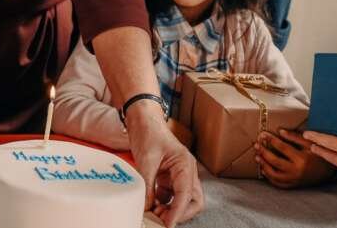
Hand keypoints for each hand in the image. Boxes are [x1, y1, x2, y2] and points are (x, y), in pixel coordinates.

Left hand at [124, 104, 202, 226]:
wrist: (142, 119)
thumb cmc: (148, 133)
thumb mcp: (146, 159)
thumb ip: (148, 185)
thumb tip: (147, 208)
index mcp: (185, 165)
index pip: (186, 195)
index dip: (177, 212)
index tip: (167, 224)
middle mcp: (186, 172)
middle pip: (194, 202)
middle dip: (180, 214)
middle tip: (162, 220)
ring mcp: (178, 176)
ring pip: (183, 201)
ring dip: (171, 211)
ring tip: (153, 214)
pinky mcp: (168, 178)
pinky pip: (170, 197)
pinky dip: (163, 205)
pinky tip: (150, 206)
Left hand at [255, 128, 334, 188]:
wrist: (329, 172)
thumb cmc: (319, 155)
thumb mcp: (310, 144)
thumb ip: (295, 137)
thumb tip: (280, 131)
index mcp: (302, 159)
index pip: (282, 148)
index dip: (271, 140)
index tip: (262, 134)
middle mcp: (297, 171)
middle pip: (275, 162)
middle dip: (264, 152)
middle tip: (256, 145)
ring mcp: (295, 180)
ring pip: (274, 175)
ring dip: (263, 165)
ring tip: (257, 156)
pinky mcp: (294, 185)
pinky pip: (278, 184)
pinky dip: (270, 178)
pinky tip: (264, 170)